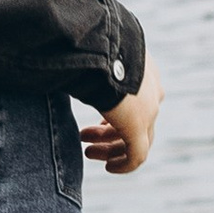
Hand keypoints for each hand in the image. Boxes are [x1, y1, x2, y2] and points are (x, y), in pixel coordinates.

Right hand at [81, 55, 162, 175]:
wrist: (98, 49)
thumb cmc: (88, 44)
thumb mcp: (92, 51)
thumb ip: (86, 62)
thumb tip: (62, 59)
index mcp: (144, 70)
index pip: (137, 100)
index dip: (115, 115)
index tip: (95, 124)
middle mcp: (151, 92)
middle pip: (137, 122)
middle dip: (109, 133)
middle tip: (84, 137)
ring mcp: (148, 112)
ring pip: (136, 141)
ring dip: (111, 149)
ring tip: (89, 152)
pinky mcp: (138, 128)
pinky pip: (137, 156)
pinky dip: (124, 165)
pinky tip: (109, 168)